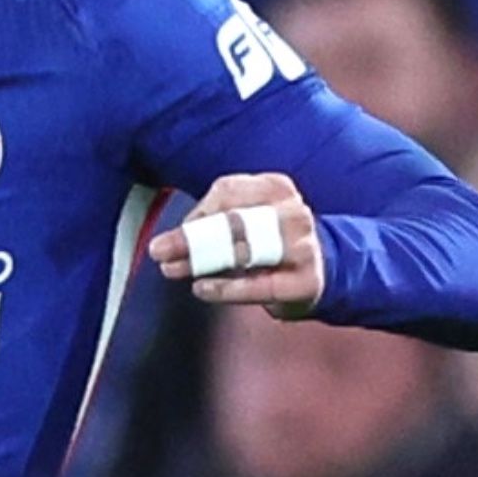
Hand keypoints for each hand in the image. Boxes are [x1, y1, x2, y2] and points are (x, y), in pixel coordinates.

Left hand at [150, 173, 325, 318]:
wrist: (318, 273)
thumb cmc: (269, 242)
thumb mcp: (245, 220)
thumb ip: (210, 224)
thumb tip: (166, 243)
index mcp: (277, 187)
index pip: (228, 192)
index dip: (195, 213)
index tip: (171, 234)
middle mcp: (294, 213)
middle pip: (234, 222)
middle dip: (192, 239)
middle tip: (159, 252)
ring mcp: (304, 247)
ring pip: (246, 251)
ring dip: (203, 262)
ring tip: (174, 269)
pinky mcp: (306, 282)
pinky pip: (260, 285)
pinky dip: (226, 288)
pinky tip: (202, 289)